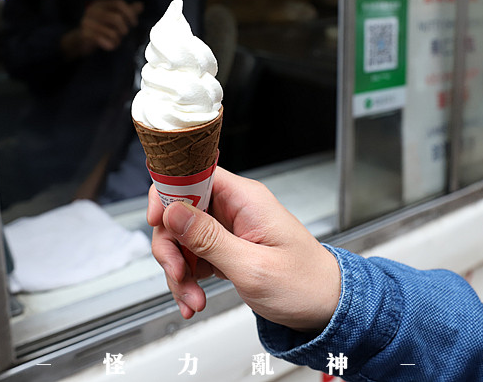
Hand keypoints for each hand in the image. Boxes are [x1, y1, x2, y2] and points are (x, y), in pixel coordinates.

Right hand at [61, 0, 143, 57]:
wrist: (80, 40)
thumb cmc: (101, 28)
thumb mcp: (113, 18)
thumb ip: (127, 12)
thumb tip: (141, 5)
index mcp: (101, 4)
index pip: (119, 3)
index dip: (130, 13)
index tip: (134, 24)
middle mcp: (92, 10)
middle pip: (117, 18)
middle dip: (124, 29)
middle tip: (123, 34)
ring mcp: (87, 22)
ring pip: (112, 32)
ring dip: (117, 40)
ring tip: (115, 41)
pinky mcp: (85, 34)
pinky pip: (104, 41)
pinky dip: (111, 45)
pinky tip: (110, 46)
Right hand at [147, 167, 340, 333]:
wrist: (325, 307)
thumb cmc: (304, 284)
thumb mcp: (252, 266)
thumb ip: (209, 239)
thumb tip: (174, 212)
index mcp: (245, 199)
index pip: (193, 175)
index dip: (168, 193)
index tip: (156, 221)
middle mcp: (235, 207)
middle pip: (179, 212)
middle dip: (172, 247)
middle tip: (178, 276)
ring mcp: (229, 228)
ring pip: (181, 238)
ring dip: (179, 271)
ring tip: (192, 298)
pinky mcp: (226, 247)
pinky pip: (192, 256)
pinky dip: (187, 279)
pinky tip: (194, 298)